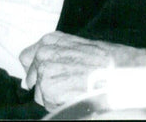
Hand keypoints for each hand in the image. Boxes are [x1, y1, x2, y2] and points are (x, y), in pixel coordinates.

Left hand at [19, 31, 145, 111]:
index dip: (34, 70)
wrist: (118, 73)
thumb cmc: (105, 60)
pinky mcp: (48, 89)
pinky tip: (74, 96)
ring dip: (53, 95)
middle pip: (31, 77)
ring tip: (75, 89)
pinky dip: (58, 104)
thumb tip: (32, 76)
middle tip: (65, 86)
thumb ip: (55, 56)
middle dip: (44, 84)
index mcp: (50, 41)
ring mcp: (44, 71)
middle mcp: (43, 53)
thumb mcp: (77, 47)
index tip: (44, 76)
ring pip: (40, 93)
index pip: (26, 57)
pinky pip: (48, 103)